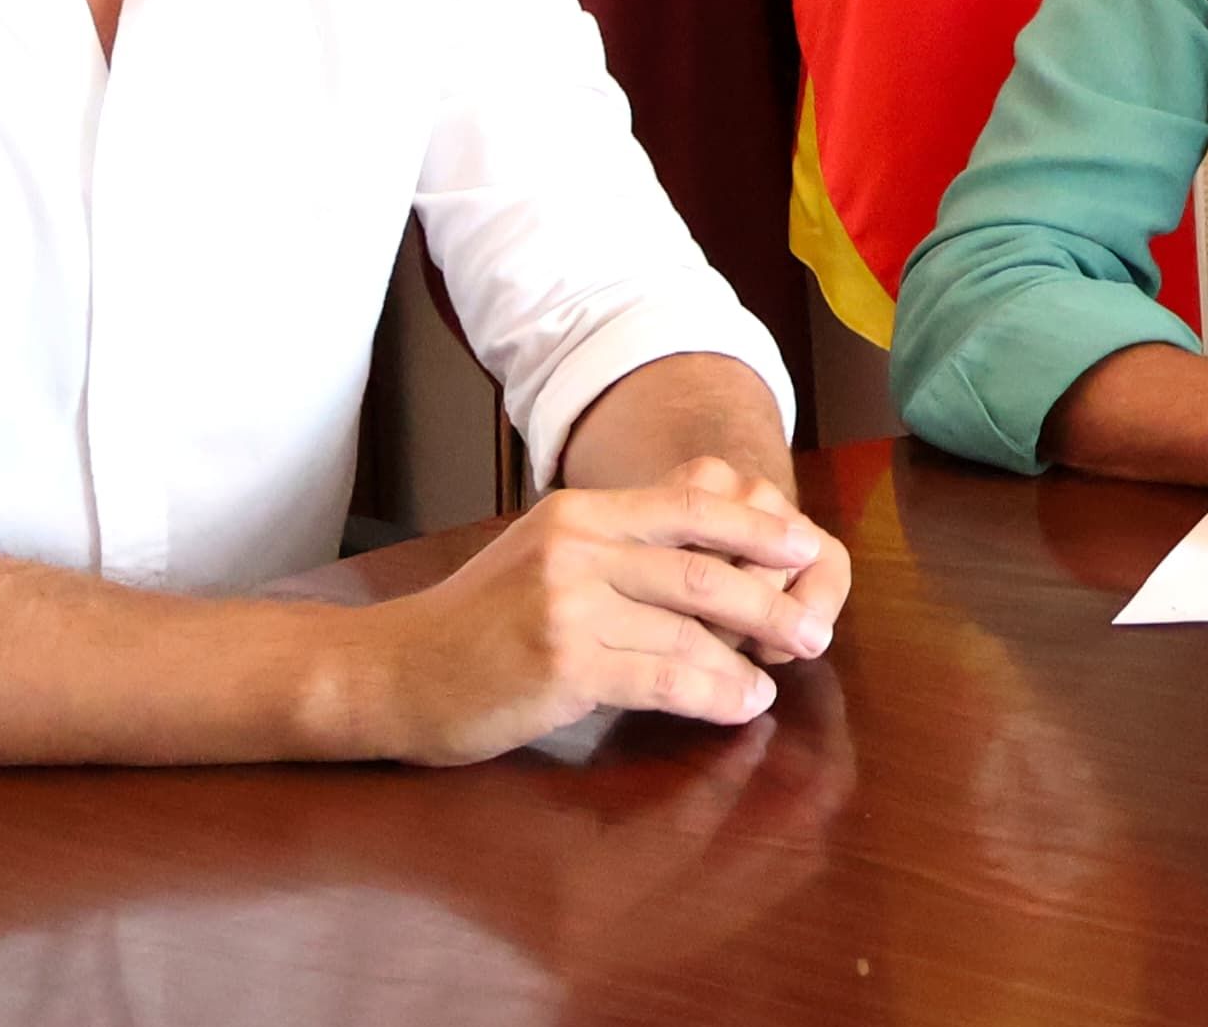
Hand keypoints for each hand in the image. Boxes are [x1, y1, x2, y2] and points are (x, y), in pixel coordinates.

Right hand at [355, 459, 845, 762]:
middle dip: (773, 596)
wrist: (390, 672)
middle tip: (817, 627)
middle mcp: (579, 544)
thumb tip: (712, 558)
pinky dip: (714, 691)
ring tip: (784, 672)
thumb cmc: (475, 623)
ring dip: (751, 653)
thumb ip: (615, 547)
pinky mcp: (563, 663)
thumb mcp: (544, 556)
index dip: (759, 527)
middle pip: (705, 564)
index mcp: (581, 510)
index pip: (692, 503)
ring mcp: (569, 603)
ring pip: (691, 623)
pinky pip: (662, 675)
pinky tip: (741, 704)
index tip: (808, 549)